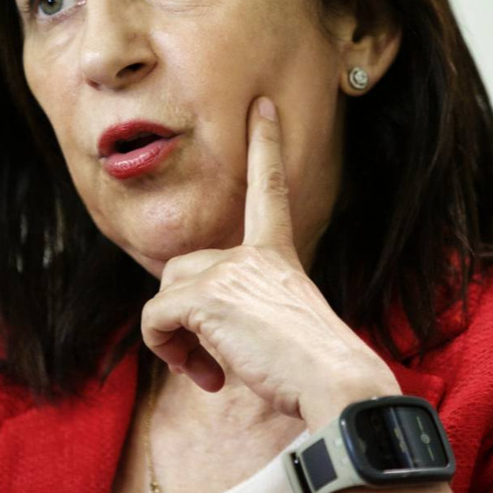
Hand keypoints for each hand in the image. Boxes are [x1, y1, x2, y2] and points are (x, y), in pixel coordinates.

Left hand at [140, 96, 398, 426]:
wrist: (337, 386)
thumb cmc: (318, 372)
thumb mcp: (285, 326)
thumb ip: (247, 309)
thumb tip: (197, 323)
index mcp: (278, 255)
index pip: (268, 189)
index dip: (265, 144)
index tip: (261, 105)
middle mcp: (253, 254)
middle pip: (181, 268)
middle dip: (182, 315)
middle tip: (213, 362)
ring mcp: (228, 270)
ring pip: (165, 295)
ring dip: (175, 340)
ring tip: (212, 373)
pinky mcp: (206, 295)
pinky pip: (154, 318)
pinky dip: (166, 350)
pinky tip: (207, 379)